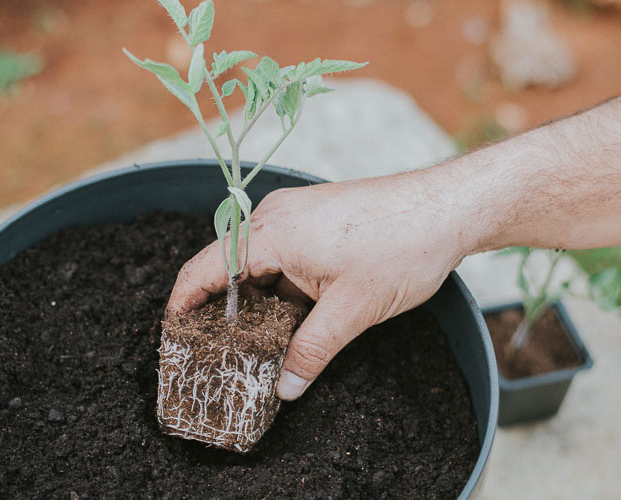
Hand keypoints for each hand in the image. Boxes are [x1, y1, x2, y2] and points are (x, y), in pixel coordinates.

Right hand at [166, 169, 481, 399]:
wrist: (449, 206)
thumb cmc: (402, 244)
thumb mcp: (352, 311)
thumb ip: (311, 351)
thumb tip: (284, 387)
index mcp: (272, 233)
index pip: (205, 268)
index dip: (182, 302)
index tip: (171, 334)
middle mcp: (275, 218)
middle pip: (228, 267)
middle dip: (221, 311)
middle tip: (216, 352)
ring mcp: (297, 216)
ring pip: (259, 265)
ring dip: (258, 303)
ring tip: (258, 345)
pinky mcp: (316, 221)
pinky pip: (283, 257)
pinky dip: (281, 289)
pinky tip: (294, 320)